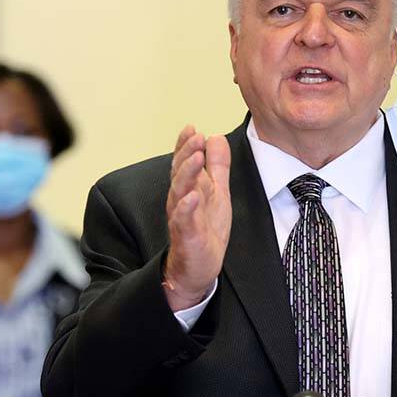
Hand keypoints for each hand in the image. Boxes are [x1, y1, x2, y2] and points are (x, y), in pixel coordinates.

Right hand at [163, 125, 231, 310]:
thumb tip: (215, 137)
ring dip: (186, 174)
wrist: (198, 268)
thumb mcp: (217, 192)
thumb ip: (217, 166)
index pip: (184, 161)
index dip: (186, 144)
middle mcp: (181, 200)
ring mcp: (182, 217)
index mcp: (189, 188)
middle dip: (186, 154)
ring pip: (179, 192)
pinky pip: (183, 220)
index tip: (192, 128)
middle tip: (195, 136)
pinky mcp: (186, 236)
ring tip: (195, 158)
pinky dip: (187, 208)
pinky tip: (193, 196)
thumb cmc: (206, 230)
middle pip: (180, 173)